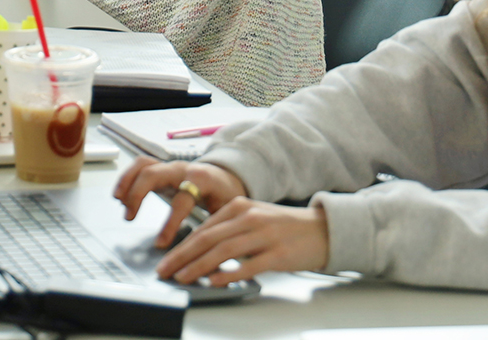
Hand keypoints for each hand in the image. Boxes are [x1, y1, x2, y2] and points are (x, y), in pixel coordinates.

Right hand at [113, 157, 249, 247]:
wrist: (227, 177)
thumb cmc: (225, 196)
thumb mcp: (227, 212)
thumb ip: (217, 229)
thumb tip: (210, 257)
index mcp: (203, 180)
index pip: (182, 198)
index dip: (171, 222)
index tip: (160, 243)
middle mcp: (183, 169)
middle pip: (154, 174)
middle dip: (138, 195)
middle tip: (130, 217)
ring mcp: (170, 166)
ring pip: (143, 165)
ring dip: (127, 182)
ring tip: (119, 202)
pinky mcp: (162, 167)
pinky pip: (140, 165)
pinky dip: (127, 177)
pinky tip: (120, 194)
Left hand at [156, 195, 330, 286]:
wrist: (322, 230)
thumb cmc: (285, 228)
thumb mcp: (253, 219)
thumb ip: (228, 230)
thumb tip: (199, 250)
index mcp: (239, 206)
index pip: (203, 228)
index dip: (181, 246)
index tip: (166, 260)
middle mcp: (249, 217)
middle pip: (208, 239)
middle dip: (182, 256)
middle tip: (165, 271)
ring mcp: (264, 235)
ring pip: (223, 251)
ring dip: (199, 266)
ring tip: (183, 278)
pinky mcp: (278, 254)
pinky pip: (249, 265)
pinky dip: (230, 273)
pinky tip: (216, 281)